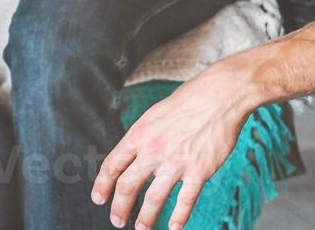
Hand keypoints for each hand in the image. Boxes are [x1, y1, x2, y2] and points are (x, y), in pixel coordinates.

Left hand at [92, 65, 256, 229]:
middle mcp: (153, 151)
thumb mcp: (153, 117)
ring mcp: (176, 163)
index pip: (112, 165)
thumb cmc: (185, 103)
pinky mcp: (199, 171)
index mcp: (138, 135)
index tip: (98, 199)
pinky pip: (186, 199)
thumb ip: (142, 139)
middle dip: (119, 207)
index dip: (102, 184)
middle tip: (116, 220)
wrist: (216, 97)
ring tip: (141, 229)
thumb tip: (133, 156)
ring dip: (146, 218)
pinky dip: (179, 216)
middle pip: (127, 185)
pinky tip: (174, 227)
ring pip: (154, 198)